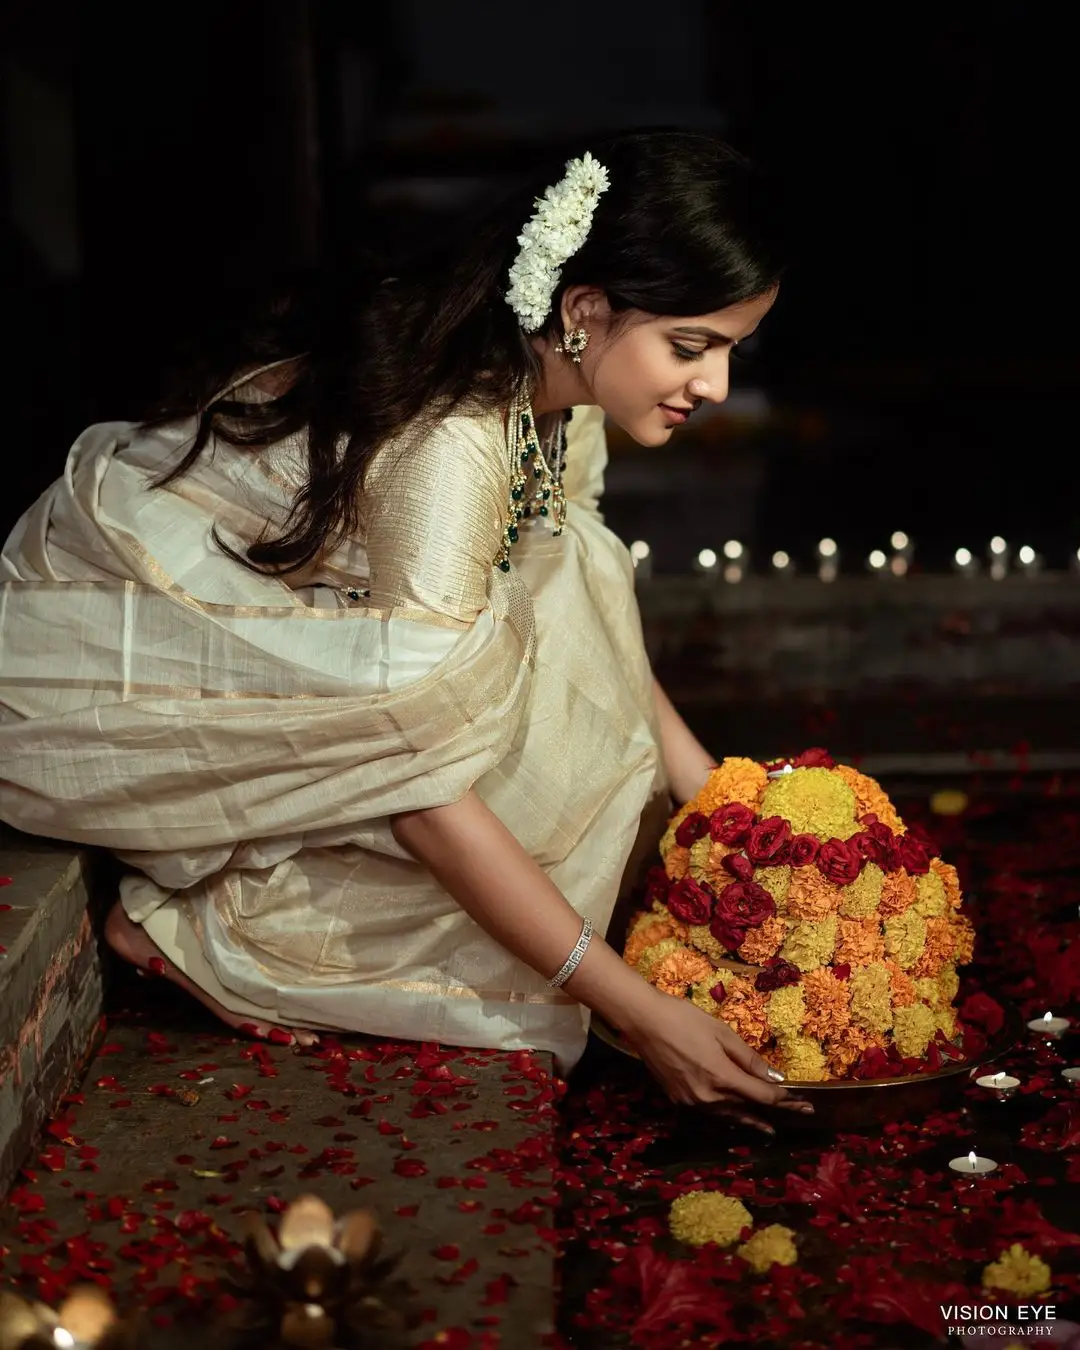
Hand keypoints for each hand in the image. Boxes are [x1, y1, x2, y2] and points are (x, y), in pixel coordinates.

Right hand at [623, 990, 813, 1131]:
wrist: (643, 1021)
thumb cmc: (683, 1018)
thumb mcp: (721, 1032)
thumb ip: (749, 1058)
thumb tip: (775, 1077)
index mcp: (722, 1077)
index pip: (763, 1096)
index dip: (786, 1100)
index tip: (805, 1104)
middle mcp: (708, 1097)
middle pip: (749, 1108)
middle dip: (775, 1110)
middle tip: (799, 1113)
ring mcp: (692, 1102)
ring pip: (729, 1115)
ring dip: (751, 1120)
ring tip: (768, 1129)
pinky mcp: (679, 1100)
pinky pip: (711, 1112)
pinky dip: (727, 1114)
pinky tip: (734, 1116)